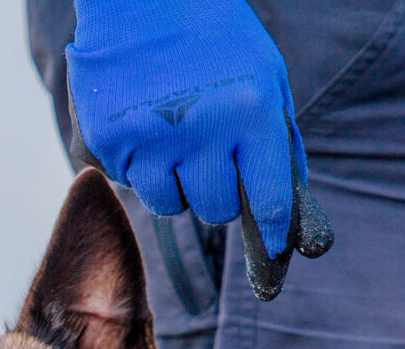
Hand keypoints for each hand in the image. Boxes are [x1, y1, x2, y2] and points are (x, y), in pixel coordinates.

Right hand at [66, 0, 332, 299]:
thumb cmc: (213, 38)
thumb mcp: (265, 78)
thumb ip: (279, 145)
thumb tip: (293, 218)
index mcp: (251, 112)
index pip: (267, 201)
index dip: (271, 232)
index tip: (274, 253)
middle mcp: (203, 131)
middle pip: (215, 210)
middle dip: (215, 192)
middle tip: (208, 158)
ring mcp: (152, 140)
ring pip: (170, 204)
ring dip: (174, 182)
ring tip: (172, 134)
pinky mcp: (111, 143)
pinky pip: (131, 182)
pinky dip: (140, 165)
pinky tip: (143, 123)